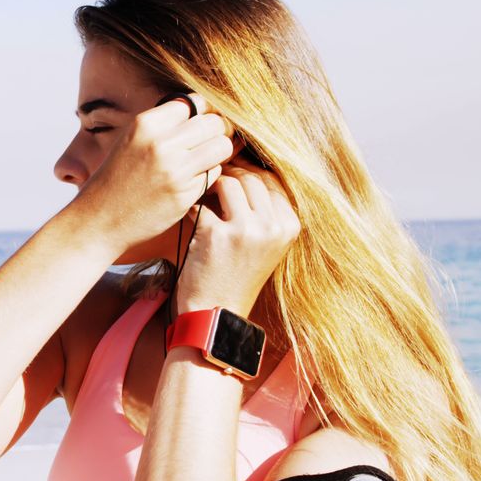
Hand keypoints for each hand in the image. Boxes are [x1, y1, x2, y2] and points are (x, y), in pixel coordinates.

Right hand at [69, 93, 235, 254]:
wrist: (99, 220)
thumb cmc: (117, 179)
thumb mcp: (132, 140)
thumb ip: (165, 125)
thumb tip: (207, 111)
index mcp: (146, 124)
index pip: (195, 102)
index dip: (203, 112)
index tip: (200, 124)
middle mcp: (161, 143)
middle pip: (214, 122)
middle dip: (216, 132)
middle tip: (206, 144)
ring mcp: (174, 170)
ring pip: (222, 146)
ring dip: (218, 153)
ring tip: (203, 161)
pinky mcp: (184, 194)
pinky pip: (215, 173)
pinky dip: (209, 176)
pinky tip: (191, 181)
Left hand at [174, 152, 300, 316]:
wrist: (216, 314)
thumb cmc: (236, 276)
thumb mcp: (265, 243)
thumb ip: (264, 210)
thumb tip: (246, 165)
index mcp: (289, 226)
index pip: (272, 180)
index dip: (250, 172)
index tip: (233, 176)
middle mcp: (273, 227)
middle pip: (251, 177)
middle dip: (230, 174)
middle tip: (214, 184)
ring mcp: (247, 230)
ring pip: (229, 182)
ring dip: (212, 187)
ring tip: (204, 200)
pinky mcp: (217, 235)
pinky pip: (201, 203)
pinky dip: (193, 207)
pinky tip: (191, 219)